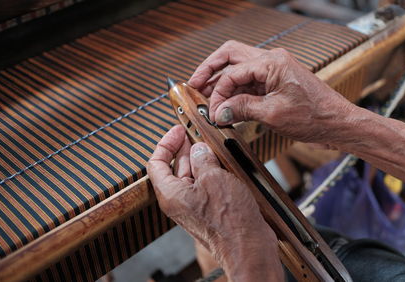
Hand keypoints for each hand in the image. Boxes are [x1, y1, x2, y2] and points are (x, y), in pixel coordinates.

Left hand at [147, 125, 282, 279]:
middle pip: (174, 167)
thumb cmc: (229, 221)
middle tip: (198, 132)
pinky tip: (224, 162)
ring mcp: (195, 206)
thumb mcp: (215, 178)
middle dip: (186, 148)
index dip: (166, 144)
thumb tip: (199, 149)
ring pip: (193, 175)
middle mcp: (179, 201)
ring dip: (201, 159)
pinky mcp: (210, 210)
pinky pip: (206, 185)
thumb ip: (203, 159)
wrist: (248, 247)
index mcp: (171, 194)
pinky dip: (212, 171)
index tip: (179, 130)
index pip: (156, 163)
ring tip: (213, 145)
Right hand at [188, 40, 354, 143]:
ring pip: (239, 69)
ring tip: (207, 97)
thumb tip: (219, 111)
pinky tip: (228, 105)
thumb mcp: (274, 114)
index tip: (212, 110)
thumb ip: (243, 109)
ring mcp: (274, 72)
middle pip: (231, 56)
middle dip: (210, 70)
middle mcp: (272, 61)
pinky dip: (237, 92)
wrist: (338, 124)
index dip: (218, 92)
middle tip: (194, 85)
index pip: (233, 72)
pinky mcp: (276, 84)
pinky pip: (250, 83)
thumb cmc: (315, 116)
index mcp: (272, 62)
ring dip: (223, 82)